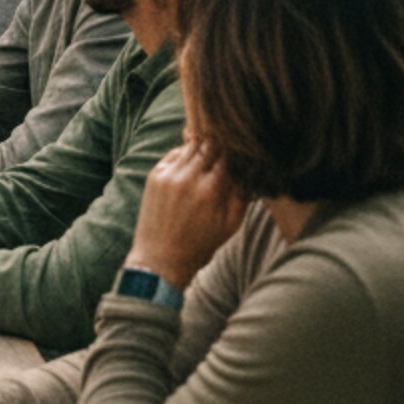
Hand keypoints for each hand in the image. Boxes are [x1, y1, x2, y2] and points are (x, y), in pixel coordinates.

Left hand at [127, 137, 246, 291]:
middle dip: (221, 145)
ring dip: (203, 146)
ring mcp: (168, 175)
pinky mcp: (154, 175)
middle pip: (209, 147)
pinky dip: (185, 153)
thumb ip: (241, 196)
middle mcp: (188, 178)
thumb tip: (249, 172)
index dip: (237, 152)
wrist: (161, 258)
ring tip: (213, 148)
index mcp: (211, 191)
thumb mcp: (230, 226)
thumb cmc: (200, 246)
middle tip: (230, 145)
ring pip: (190, 147)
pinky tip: (193, 160)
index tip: (244, 151)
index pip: (229, 157)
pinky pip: (173, 154)